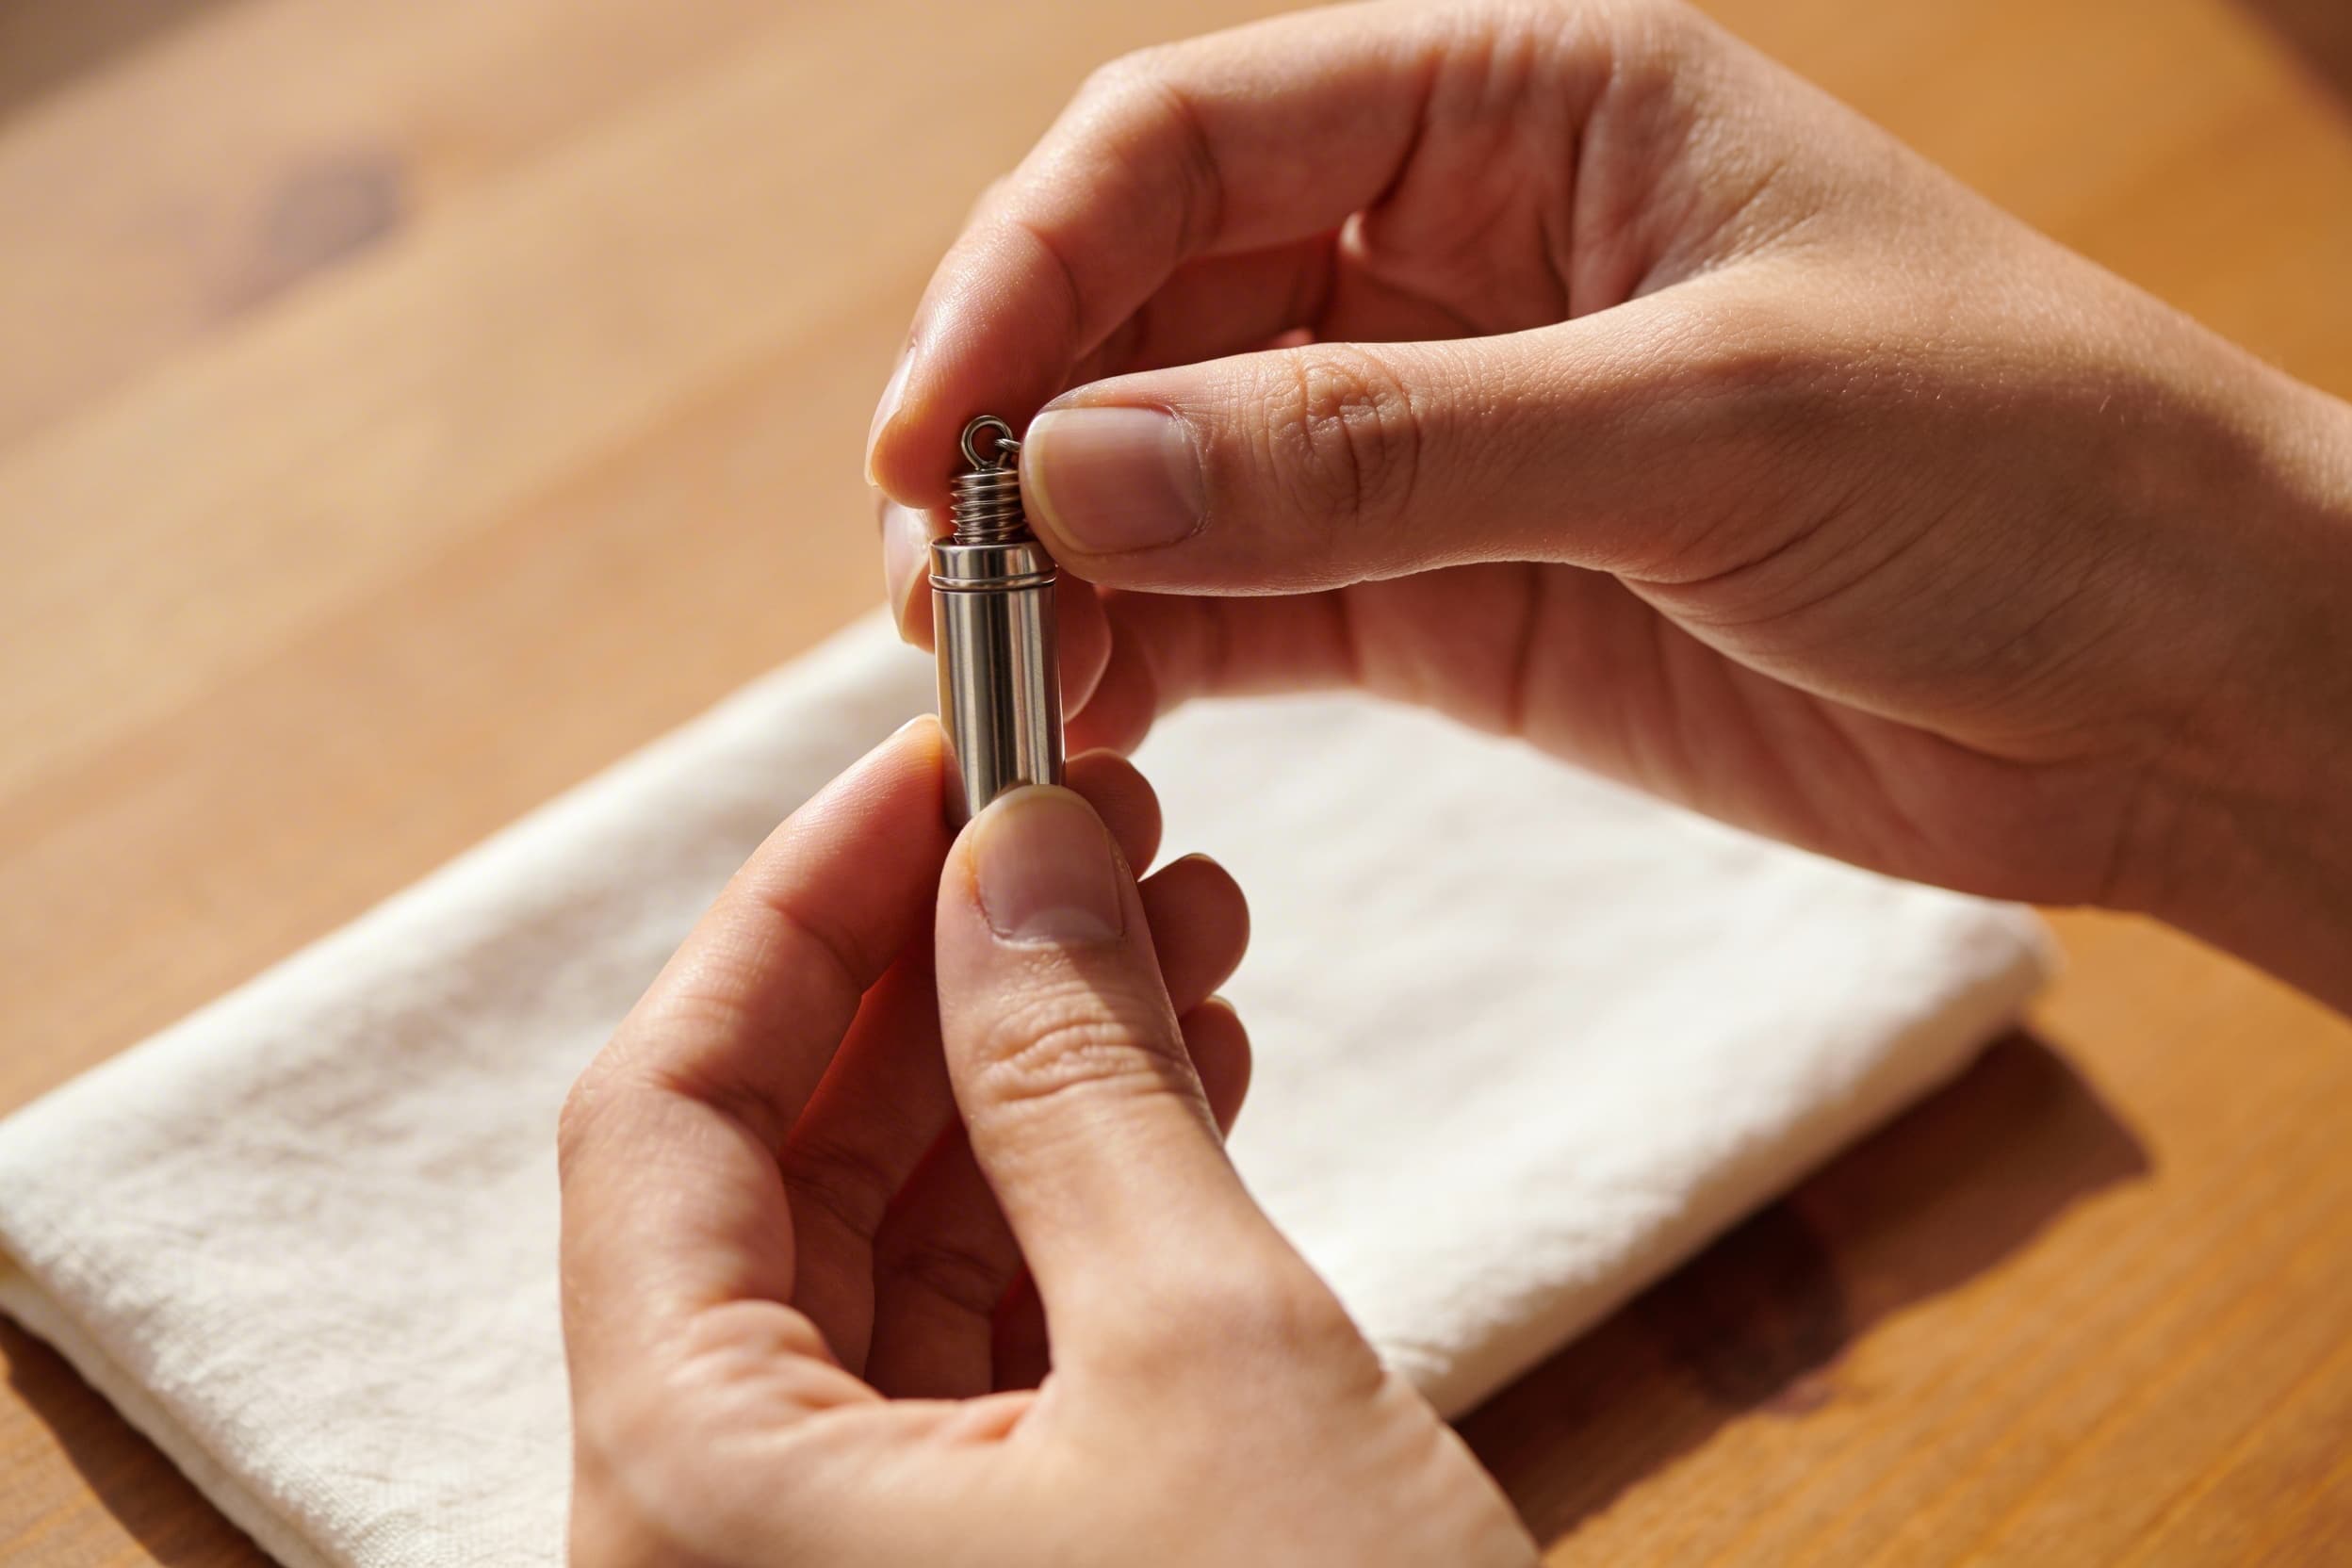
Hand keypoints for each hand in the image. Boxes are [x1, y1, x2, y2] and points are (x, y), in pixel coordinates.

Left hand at [557, 721, 1533, 1565]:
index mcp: (692, 1497)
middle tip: (1091, 817)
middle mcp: (720, 1548)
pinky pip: (977, 1350)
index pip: (668, 1109)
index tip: (937, 756)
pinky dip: (1075, 1203)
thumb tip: (1019, 843)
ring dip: (1031, 1072)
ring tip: (1179, 918)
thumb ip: (1084, 1079)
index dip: (802, 904)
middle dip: (944, 972)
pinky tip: (1188, 1075)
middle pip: (778, 1174)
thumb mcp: (1212, 1358)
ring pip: (892, 1252)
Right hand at [868, 0, 2351, 1006]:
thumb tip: (1080, 472)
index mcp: (1526, 107)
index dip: (1035, 270)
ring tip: (993, 679)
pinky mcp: (1452, 595)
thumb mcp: (1703, 425)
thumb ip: (1380, 444)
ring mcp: (1437, 432)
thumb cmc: (2024, 470)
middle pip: (1150, 305)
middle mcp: (1453, 251)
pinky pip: (1250, 605)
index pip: (1195, 138)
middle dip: (1028, 434)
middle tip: (943, 586)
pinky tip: (1092, 721)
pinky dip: (1156, 657)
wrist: (2179, 684)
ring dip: (1067, 563)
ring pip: (1176, 469)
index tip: (941, 433)